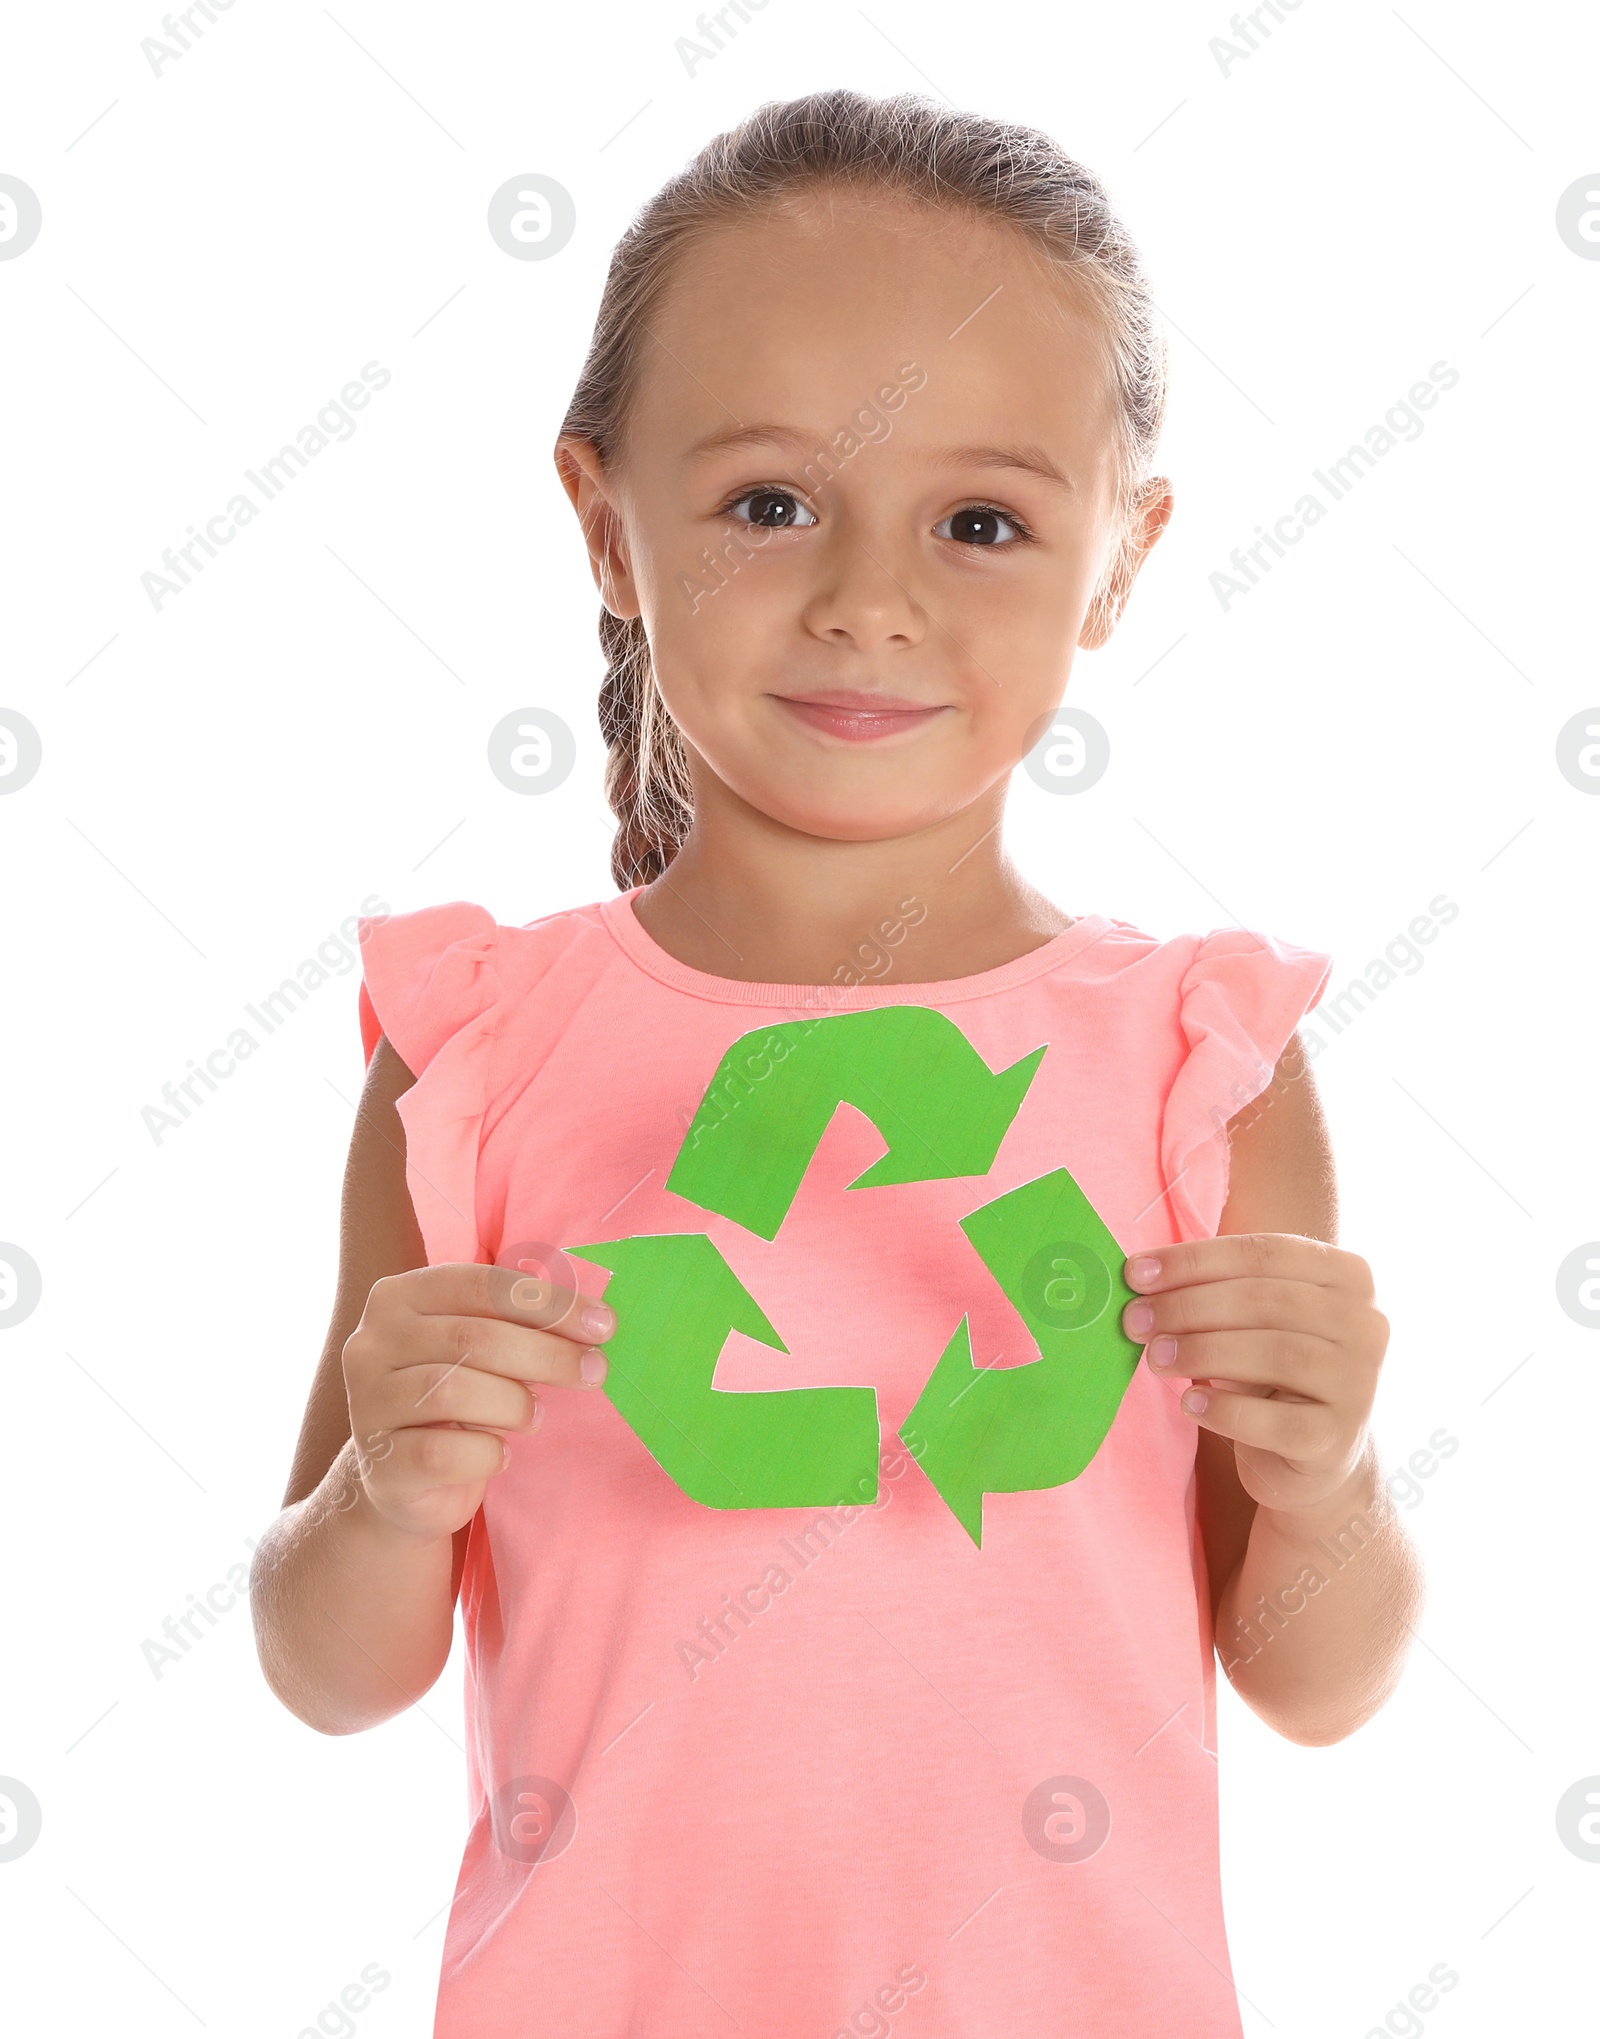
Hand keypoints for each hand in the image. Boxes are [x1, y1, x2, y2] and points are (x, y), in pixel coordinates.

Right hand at [341, 1261, 614, 1541]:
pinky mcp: (378, 1461)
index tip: (603, 1325)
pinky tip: (499, 1454)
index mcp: (399, 1297)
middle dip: (547, 1354)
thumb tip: (594, 1322)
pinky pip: (442, 1453)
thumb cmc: (455, 1396)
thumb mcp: (481, 1347)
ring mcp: (367, 1403)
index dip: (549, 1303)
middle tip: (594, 1370)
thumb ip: (520, 1325)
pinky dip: (485, 1453)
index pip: (481, 1284)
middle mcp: (372, 1343)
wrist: (403, 1480)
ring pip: (455, 1391)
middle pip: (473, 1337)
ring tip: (534, 1417)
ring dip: (515, 1404)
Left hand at [1120, 1234, 1388, 1514]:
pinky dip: (1225, 1409)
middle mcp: (1366, 1323)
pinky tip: (1190, 1404)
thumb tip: (1139, 1276)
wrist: (1314, 1454)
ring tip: (1156, 1358)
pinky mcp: (1339, 1439)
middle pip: (1265, 1300)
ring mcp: (1359, 1382)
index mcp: (1347, 1275)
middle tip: (1134, 1320)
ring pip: (1275, 1354)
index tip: (1136, 1273)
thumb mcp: (1252, 1319)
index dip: (1193, 1260)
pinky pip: (1275, 1421)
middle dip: (1188, 1306)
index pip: (1263, 1251)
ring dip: (1202, 1352)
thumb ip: (1213, 1289)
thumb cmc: (1272, 1370)